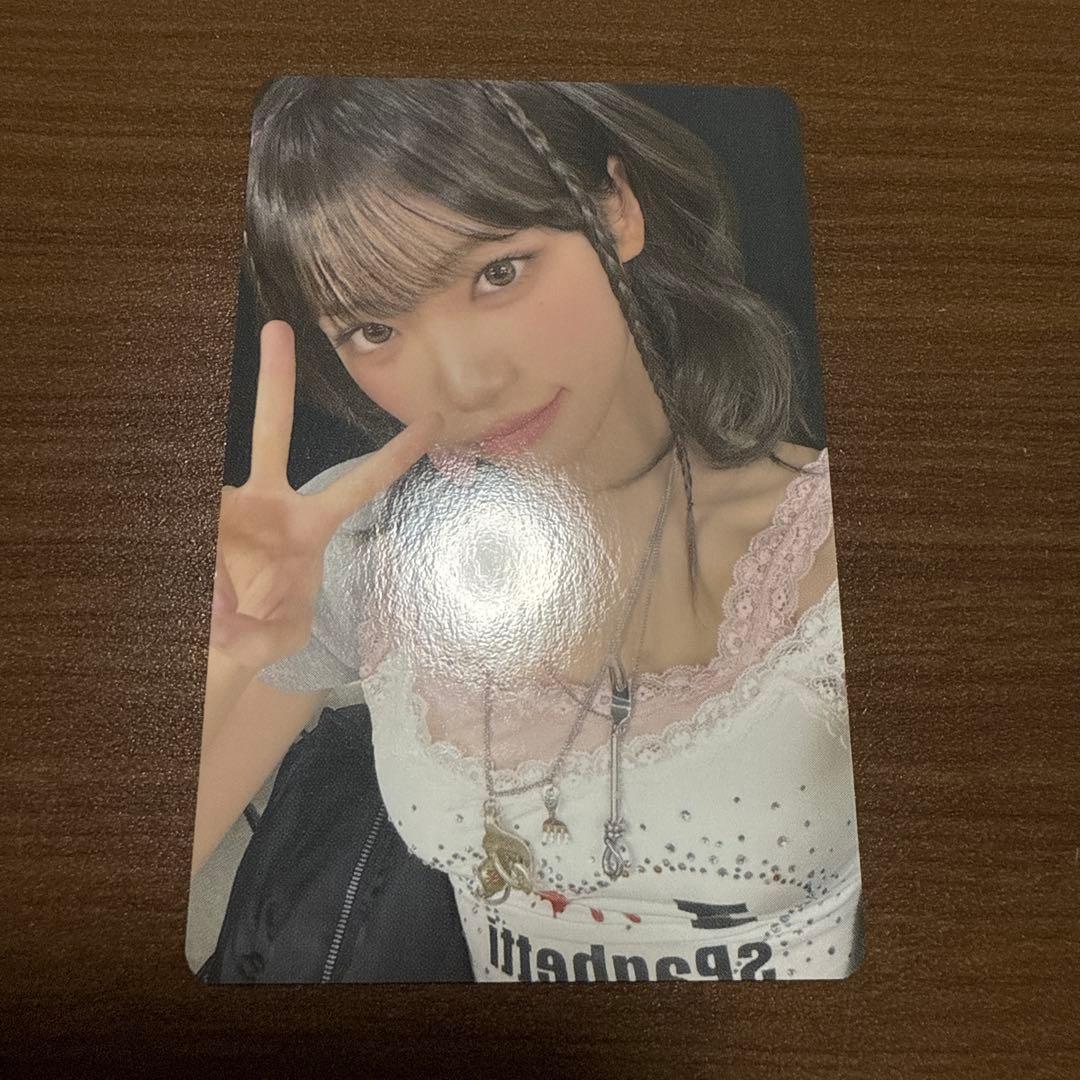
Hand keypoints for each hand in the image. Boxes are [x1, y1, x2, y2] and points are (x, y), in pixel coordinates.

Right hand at [209, 320, 442, 671]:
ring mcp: (231, 505)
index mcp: (312, 524)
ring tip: (219, 613)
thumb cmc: (266, 630)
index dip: (397, 454)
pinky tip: (208, 607)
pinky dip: (200, 582)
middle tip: (279, 326)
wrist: (219, 638)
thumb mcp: (281, 639)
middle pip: (272, 431)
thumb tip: (222, 615)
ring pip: (215, 504)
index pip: (362, 483)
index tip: (434, 419)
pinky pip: (195, 537)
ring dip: (216, 567)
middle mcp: (272, 503)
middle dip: (276, 379)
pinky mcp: (201, 516)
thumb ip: (264, 636)